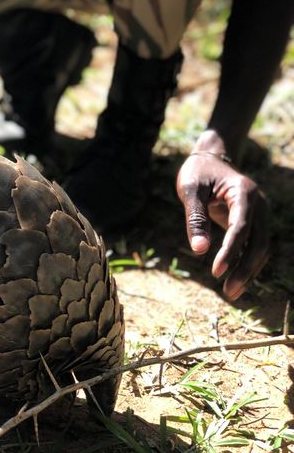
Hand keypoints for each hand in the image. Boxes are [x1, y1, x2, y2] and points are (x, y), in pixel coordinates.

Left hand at [176, 145, 269, 300]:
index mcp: (244, 193)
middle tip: (229, 292)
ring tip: (232, 292)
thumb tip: (199, 250)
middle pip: (258, 242)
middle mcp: (258, 205)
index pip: (240, 227)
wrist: (211, 159)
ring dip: (249, 271)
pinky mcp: (254, 222)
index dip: (230, 252)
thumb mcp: (191, 190)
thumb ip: (195, 218)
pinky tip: (236, 281)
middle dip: (245, 269)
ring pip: (261, 247)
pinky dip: (247, 263)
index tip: (215, 272)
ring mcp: (260, 214)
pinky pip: (255, 246)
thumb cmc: (198, 173)